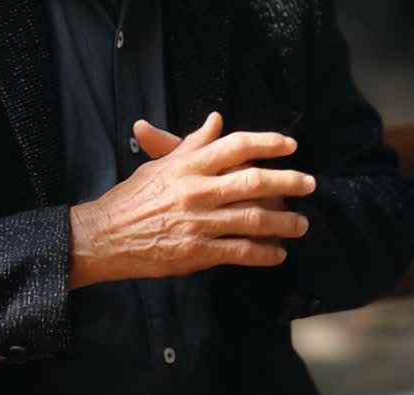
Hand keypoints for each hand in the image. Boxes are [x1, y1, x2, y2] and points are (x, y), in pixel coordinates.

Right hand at [68, 111, 314, 289]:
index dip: (267, 143)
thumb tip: (216, 121)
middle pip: (254, 181)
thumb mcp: (159, 167)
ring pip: (253, 219)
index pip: (235, 146)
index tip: (290, 145)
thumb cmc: (129, 200)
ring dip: (284, 223)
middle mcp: (196, 191)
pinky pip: (240, 251)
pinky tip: (277, 254)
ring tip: (300, 225)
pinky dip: (263, 253)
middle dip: (288, 182)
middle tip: (309, 185)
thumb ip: (191, 145)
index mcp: (187, 166)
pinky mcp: (197, 252)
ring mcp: (198, 223)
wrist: (103, 236)